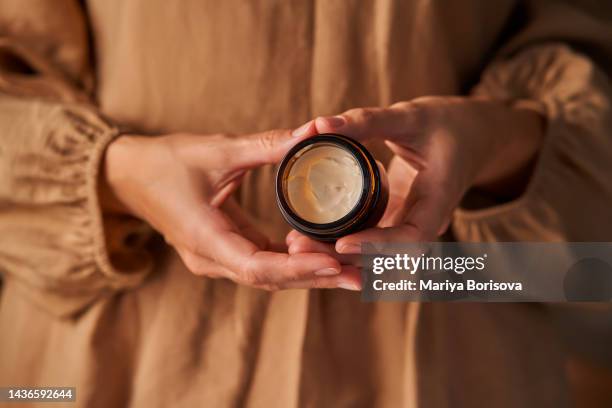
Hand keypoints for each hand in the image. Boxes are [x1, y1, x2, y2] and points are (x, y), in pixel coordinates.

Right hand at [101, 130, 360, 289]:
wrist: (128, 174)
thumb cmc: (164, 162)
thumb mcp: (216, 151)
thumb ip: (266, 146)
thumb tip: (312, 133)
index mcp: (205, 238)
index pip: (258, 267)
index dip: (298, 268)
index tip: (335, 263)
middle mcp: (211, 258)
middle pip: (270, 279)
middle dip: (314, 277)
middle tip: (359, 275)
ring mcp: (215, 258)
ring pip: (268, 275)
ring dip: (306, 272)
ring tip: (350, 269)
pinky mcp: (222, 249)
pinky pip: (261, 262)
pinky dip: (291, 260)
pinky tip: (320, 252)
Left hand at [290, 96, 543, 253]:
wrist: (473, 135)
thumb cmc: (447, 123)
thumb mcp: (411, 116)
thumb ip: (368, 120)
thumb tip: (319, 124)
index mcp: (439, 200)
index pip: (412, 237)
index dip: (378, 245)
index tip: (342, 243)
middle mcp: (426, 221)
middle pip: (386, 255)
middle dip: (344, 257)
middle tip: (299, 248)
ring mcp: (411, 224)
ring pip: (375, 253)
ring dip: (339, 255)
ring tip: (296, 245)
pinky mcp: (398, 220)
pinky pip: (371, 240)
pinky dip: (343, 243)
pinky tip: (310, 238)